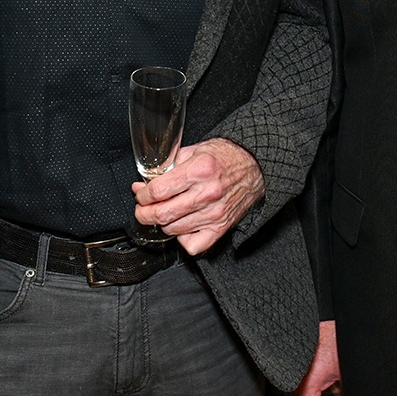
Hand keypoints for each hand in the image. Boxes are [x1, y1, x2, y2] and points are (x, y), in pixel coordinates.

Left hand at [130, 138, 263, 255]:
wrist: (255, 167)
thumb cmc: (226, 157)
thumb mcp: (195, 150)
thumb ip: (170, 163)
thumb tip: (147, 180)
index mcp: (199, 170)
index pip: (158, 191)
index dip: (142, 194)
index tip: (141, 193)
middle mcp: (207, 193)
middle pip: (162, 214)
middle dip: (143, 213)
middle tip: (142, 208)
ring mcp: (214, 214)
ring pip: (173, 230)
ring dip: (162, 223)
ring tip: (163, 213)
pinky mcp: (221, 227)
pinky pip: (193, 245)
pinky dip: (182, 239)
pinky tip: (182, 226)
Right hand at [291, 320, 342, 395]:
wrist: (317, 316)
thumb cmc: (332, 337)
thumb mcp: (346, 369)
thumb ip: (351, 390)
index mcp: (305, 386)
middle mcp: (297, 381)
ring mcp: (298, 373)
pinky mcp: (302, 365)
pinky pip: (306, 385)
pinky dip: (318, 391)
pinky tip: (332, 388)